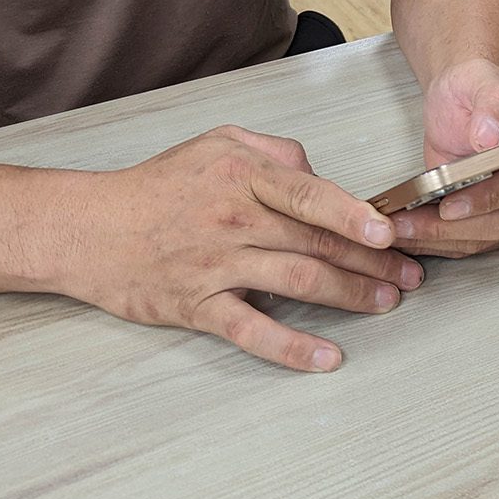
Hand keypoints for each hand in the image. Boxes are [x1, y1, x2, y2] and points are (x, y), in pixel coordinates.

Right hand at [70, 126, 422, 371]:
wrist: (90, 228)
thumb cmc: (159, 184)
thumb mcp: (218, 142)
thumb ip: (275, 152)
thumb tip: (319, 175)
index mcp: (242, 176)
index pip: (309, 195)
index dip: (354, 215)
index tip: (389, 231)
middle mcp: (234, 219)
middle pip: (315, 242)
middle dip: (371, 262)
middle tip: (409, 274)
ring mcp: (217, 265)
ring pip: (297, 281)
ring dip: (349, 295)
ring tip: (385, 302)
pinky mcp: (198, 305)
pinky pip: (252, 329)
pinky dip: (291, 347)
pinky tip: (326, 357)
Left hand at [394, 58, 498, 257]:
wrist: (463, 100)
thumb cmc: (474, 87)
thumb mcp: (481, 79)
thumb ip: (492, 104)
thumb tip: (490, 136)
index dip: (489, 198)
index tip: (451, 205)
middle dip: (454, 227)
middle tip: (413, 223)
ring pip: (486, 237)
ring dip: (441, 238)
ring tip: (403, 230)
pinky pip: (473, 240)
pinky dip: (440, 242)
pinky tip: (412, 236)